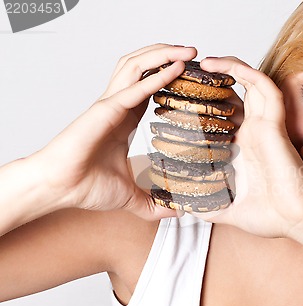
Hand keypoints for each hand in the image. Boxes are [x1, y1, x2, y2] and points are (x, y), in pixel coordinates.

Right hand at [35, 44, 196, 219]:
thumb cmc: (87, 186)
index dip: (172, 76)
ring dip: (164, 54)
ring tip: (189, 51)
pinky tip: (176, 68)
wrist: (61, 188)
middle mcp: (119, 105)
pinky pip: (135, 87)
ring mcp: (111, 104)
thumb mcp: (131, 196)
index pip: (151, 86)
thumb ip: (154, 203)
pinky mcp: (106, 110)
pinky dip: (157, 76)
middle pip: (145, 67)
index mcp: (125, 117)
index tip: (195, 76)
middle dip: (170, 54)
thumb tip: (176, 212)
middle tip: (197, 53)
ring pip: (138, 66)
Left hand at [193, 57, 302, 237]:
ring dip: (227, 67)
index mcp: (242, 148)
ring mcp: (264, 125)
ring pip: (249, 83)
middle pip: (235, 94)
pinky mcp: (275, 122)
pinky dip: (244, 72)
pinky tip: (220, 65)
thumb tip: (184, 207)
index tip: (179, 99)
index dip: (205, 103)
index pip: (222, 116)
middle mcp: (253, 132)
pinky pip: (263, 87)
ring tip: (202, 62)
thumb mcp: (225, 209)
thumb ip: (205, 205)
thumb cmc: (270, 215)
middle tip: (189, 72)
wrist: (296, 219)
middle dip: (214, 80)